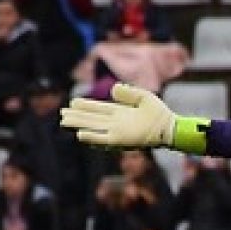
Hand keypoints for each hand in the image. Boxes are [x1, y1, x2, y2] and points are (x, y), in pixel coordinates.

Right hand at [61, 83, 207, 153]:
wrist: (169, 127)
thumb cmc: (160, 113)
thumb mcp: (143, 97)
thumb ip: (127, 93)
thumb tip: (113, 89)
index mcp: (120, 112)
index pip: (99, 109)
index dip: (86, 106)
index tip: (73, 103)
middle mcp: (116, 123)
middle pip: (92, 119)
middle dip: (77, 116)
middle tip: (62, 114)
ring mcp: (117, 131)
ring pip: (94, 127)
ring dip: (79, 125)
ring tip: (64, 122)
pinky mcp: (120, 140)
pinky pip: (103, 139)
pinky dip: (92, 137)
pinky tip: (80, 134)